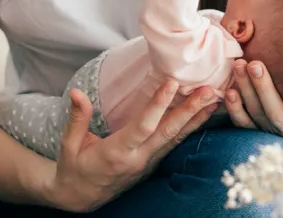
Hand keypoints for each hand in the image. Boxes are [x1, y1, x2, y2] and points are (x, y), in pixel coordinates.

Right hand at [47, 81, 218, 211]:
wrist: (79, 198)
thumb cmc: (72, 168)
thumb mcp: (68, 145)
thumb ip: (76, 118)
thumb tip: (76, 92)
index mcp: (115, 153)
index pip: (143, 126)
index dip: (158, 105)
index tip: (172, 84)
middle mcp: (136, 160)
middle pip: (168, 133)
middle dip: (190, 111)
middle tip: (208, 92)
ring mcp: (146, 164)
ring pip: (175, 140)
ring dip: (195, 120)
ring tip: (214, 100)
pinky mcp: (151, 165)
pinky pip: (173, 145)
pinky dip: (188, 130)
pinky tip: (201, 117)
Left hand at [222, 59, 282, 137]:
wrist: (278, 94)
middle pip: (277, 113)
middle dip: (264, 89)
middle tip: (255, 64)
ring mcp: (266, 129)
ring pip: (255, 114)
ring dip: (246, 91)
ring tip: (240, 66)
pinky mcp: (248, 128)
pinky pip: (240, 121)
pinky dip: (233, 107)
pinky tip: (228, 89)